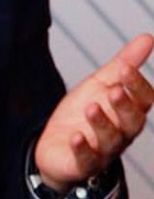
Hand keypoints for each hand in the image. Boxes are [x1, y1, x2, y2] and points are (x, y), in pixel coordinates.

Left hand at [35, 33, 153, 191]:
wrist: (57, 144)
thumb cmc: (85, 113)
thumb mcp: (101, 84)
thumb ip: (124, 64)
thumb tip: (147, 38)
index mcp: (128, 112)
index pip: (143, 100)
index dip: (137, 85)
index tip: (126, 69)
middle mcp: (121, 133)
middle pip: (131, 122)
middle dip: (124, 106)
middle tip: (114, 90)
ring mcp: (102, 150)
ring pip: (109, 139)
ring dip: (102, 123)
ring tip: (91, 107)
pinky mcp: (81, 163)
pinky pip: (86, 159)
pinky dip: (82, 149)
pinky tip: (76, 137)